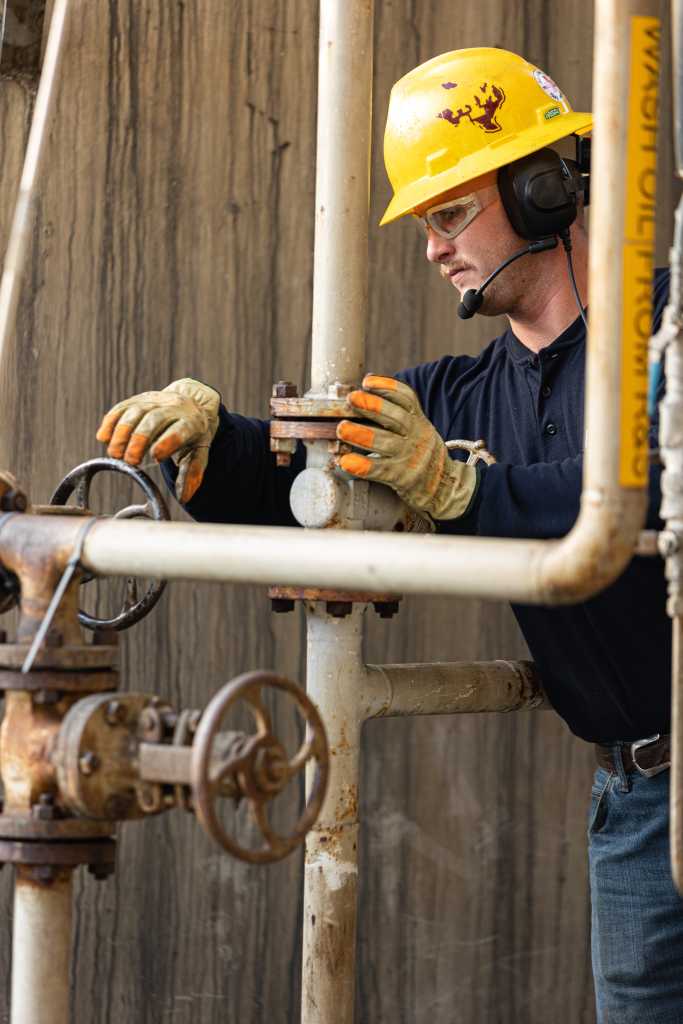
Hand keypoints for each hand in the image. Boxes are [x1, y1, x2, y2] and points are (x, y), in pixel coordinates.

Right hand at [96, 378, 219, 503]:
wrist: (190, 402)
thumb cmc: (193, 433)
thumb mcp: (199, 451)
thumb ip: (192, 474)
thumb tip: (183, 498)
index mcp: (191, 422)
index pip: (179, 430)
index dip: (167, 442)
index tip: (155, 457)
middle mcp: (172, 408)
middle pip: (153, 420)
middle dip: (138, 439)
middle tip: (129, 460)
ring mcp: (153, 401)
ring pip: (134, 412)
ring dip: (121, 433)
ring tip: (114, 454)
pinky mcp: (137, 400)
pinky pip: (120, 408)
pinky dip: (110, 422)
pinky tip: (103, 438)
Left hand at [336, 375, 476, 519]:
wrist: (443, 486)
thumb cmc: (419, 452)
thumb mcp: (417, 428)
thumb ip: (396, 409)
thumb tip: (369, 379)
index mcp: (419, 420)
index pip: (407, 398)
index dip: (387, 387)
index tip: (367, 381)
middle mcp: (417, 436)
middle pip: (396, 417)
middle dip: (373, 406)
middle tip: (352, 398)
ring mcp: (410, 458)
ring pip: (386, 443)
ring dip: (362, 434)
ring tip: (341, 428)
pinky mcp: (403, 478)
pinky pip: (380, 470)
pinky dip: (362, 465)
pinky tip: (345, 461)